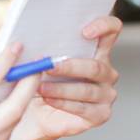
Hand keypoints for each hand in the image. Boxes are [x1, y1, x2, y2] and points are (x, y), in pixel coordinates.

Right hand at [0, 44, 43, 139]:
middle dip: (28, 84)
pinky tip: (10, 107)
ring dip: (21, 100)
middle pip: (13, 108)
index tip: (16, 48)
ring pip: (14, 122)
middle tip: (33, 67)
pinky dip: (10, 119)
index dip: (4, 63)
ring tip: (24, 84)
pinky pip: (7, 136)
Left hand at [7, 16, 121, 139]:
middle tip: (48, 66)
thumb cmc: (40, 81)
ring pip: (87, 89)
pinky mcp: (100, 114)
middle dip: (69, 66)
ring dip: (61, 88)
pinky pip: (83, 108)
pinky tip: (48, 99)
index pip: (111, 30)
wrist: (36, 112)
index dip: (103, 26)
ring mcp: (106, 94)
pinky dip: (63, 103)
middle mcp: (106, 72)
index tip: (84, 32)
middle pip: (95, 66)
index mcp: (96, 51)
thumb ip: (43, 45)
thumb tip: (28, 35)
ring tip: (40, 87)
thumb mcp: (41, 60)